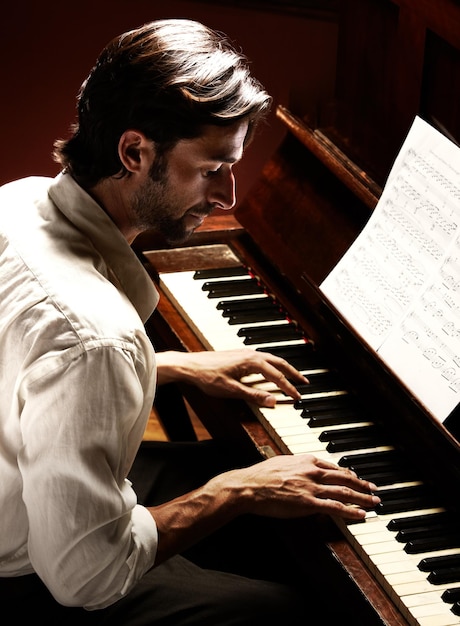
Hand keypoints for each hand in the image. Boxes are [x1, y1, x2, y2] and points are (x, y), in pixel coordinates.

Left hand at [155, 348, 307, 406]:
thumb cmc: (207, 377)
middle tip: (304, 383)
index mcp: (252, 361)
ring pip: (271, 359)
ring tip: (292, 376)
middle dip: (293, 373)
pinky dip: (272, 365)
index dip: (289, 388)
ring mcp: (245, 353)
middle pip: (278, 362)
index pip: (276, 376)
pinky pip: (263, 359)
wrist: (189, 365)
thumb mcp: (232, 390)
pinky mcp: (239, 355)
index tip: (298, 397)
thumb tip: (273, 401)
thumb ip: (254, 396)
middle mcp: (251, 354)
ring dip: (283, 368)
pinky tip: (271, 371)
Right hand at [233, 453, 380, 520]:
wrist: (250, 486)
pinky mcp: (309, 504)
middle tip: (374, 490)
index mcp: (306, 460)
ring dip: (363, 498)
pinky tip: (361, 515)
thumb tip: (304, 468)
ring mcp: (312, 488)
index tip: (357, 478)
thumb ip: (297, 465)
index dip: (349, 474)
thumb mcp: (282, 462)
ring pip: (345, 493)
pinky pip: (336, 508)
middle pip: (345, 478)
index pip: (334, 467)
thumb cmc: (261, 475)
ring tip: (374, 503)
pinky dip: (351, 512)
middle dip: (362, 485)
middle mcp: (313, 472)